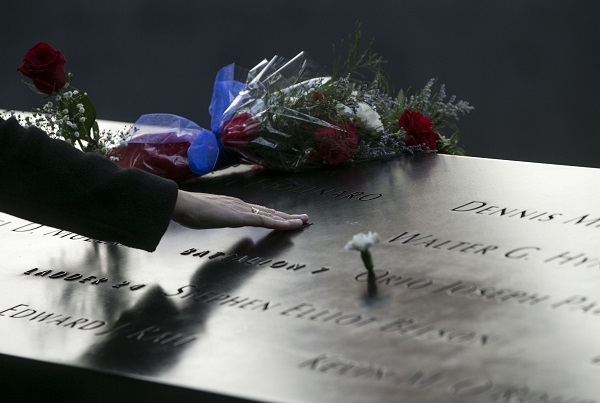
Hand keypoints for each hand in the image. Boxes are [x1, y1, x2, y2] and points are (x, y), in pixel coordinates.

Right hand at [171, 190, 308, 230]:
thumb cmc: (189, 211)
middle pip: (269, 211)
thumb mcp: (206, 217)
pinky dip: (278, 223)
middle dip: (286, 216)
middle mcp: (241, 205)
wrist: (183, 205)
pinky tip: (289, 225)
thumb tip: (220, 221)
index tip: (284, 218)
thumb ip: (216, 218)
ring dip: (288, 219)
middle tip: (303, 218)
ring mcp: (242, 210)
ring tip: (302, 221)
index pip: (258, 211)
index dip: (273, 214)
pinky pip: (264, 220)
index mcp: (234, 205)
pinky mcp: (241, 217)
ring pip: (271, 215)